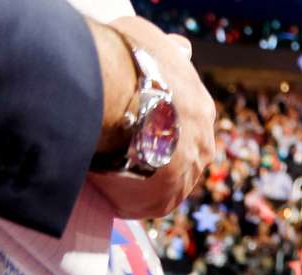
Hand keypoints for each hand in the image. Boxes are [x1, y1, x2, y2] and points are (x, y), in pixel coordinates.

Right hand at [89, 17, 215, 218]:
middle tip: (116, 149)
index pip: (181, 124)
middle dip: (149, 155)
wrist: (118, 92)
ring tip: (102, 168)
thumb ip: (167, 53)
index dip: (156, 125)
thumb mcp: (154, 43)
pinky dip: (120, 198)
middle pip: (175, 157)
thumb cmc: (129, 61)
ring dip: (134, 180)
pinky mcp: (161, 201)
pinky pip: (139, 205)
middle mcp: (203, 147)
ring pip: (159, 184)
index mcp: (201, 110)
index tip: (133, 125)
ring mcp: (185, 178)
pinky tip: (99, 187)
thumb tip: (180, 49)